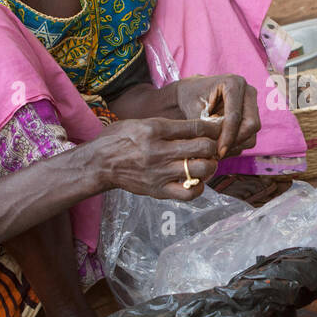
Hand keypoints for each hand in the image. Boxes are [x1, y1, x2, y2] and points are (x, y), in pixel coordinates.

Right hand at [93, 117, 220, 200]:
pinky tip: (196, 181)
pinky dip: (198, 188)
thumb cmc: (120, 139)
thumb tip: (197, 126)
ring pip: (201, 170)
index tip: (217, 129)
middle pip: (203, 147)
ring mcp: (159, 172)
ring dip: (210, 166)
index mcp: (155, 129)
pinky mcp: (158, 190)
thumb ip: (168, 125)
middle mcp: (159, 151)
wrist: (99, 163)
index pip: (196, 127)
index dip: (213, 128)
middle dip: (214, 146)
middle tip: (211, 148)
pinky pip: (188, 193)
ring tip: (205, 163)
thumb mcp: (141, 123)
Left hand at [174, 74, 260, 157]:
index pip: (235, 115)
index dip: (228, 136)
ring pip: (252, 133)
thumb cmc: (189, 98)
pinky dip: (236, 146)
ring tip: (217, 152)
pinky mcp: (251, 117)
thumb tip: (213, 148)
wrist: (191, 94)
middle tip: (218, 154)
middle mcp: (247, 92)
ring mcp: (252, 105)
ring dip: (236, 146)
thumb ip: (205, 127)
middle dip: (235, 142)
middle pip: (251, 124)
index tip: (219, 151)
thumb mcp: (193, 111)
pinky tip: (220, 148)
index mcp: (233, 83)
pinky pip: (249, 137)